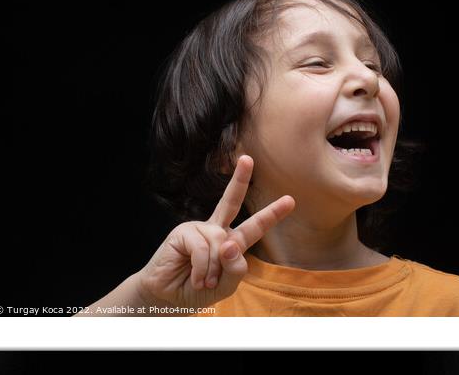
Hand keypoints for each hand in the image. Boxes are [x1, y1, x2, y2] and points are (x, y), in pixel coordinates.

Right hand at [135, 155, 294, 311]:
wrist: (168, 299)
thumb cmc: (198, 291)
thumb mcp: (226, 286)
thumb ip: (235, 270)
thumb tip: (230, 245)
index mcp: (230, 242)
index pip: (254, 227)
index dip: (271, 214)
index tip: (290, 200)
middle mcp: (215, 231)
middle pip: (230, 202)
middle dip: (239, 180)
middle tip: (247, 159)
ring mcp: (198, 229)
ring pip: (220, 243)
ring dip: (213, 270)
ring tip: (203, 282)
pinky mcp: (182, 232)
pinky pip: (202, 248)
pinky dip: (202, 268)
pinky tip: (195, 278)